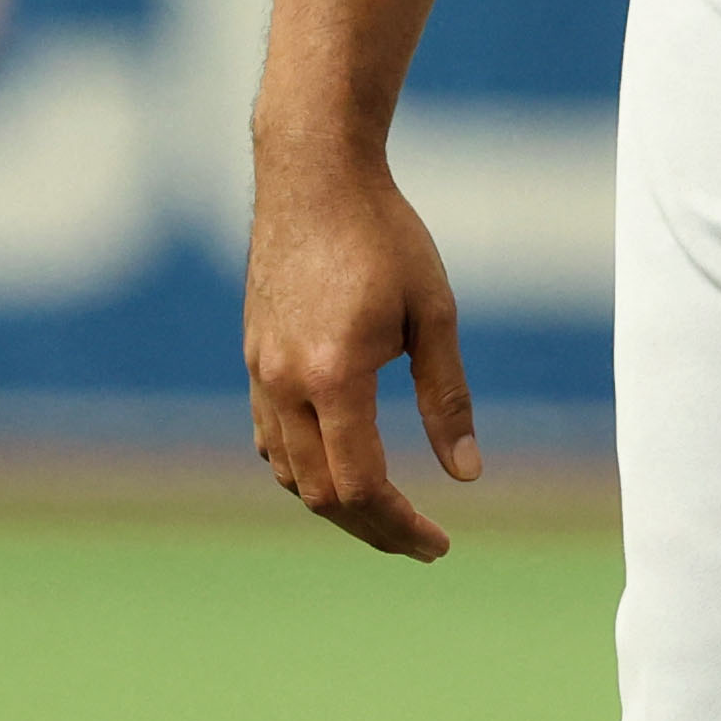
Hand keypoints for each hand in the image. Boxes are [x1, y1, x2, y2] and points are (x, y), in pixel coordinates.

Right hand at [245, 139, 477, 560]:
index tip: (439, 544)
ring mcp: (260, 372)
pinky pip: (270, 439)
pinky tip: (341, 468)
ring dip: (337, 504)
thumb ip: (447, 398)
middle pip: (320, 494)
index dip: (400, 524)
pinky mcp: (254, 357)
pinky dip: (304, 469)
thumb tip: (467, 475)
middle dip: (373, 528)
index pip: (360, 484)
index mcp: (333, 375)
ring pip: (289, 472)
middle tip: (422, 544)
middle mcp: (284, 383)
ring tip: (388, 514)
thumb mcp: (436, 312)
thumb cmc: (385, 235)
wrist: (314, 176)